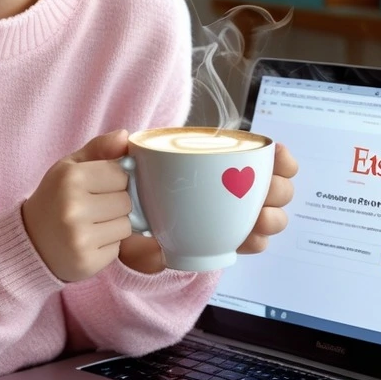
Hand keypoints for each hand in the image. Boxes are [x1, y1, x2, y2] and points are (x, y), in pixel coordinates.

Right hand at [22, 130, 133, 281]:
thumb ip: (99, 148)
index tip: (99, 186)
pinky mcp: (86, 262)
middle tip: (94, 207)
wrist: (29, 242)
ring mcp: (79, 237)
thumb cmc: (55, 199)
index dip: (115, 180)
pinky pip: (118, 248)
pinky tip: (90, 241)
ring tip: (92, 225)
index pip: (122, 174)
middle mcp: (73, 207)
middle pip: (127, 201)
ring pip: (126, 225)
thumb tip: (126, 136)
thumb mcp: (70, 167)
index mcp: (70, 178)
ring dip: (115, 225)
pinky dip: (108, 245)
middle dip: (116, 203)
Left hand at [121, 142, 299, 274]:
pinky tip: (251, 238)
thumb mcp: (105, 167)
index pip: (256, 154)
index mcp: (208, 161)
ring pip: (266, 215)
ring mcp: (224, 216)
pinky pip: (247, 242)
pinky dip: (254, 241)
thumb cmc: (113, 190)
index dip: (276, 156)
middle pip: (270, 186)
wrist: (102, 230)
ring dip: (271, 216)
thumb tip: (122, 137)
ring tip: (260, 219)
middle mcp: (225, 186)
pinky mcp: (216, 242)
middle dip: (278, 188)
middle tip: (268, 192)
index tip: (278, 156)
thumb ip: (105, 150)